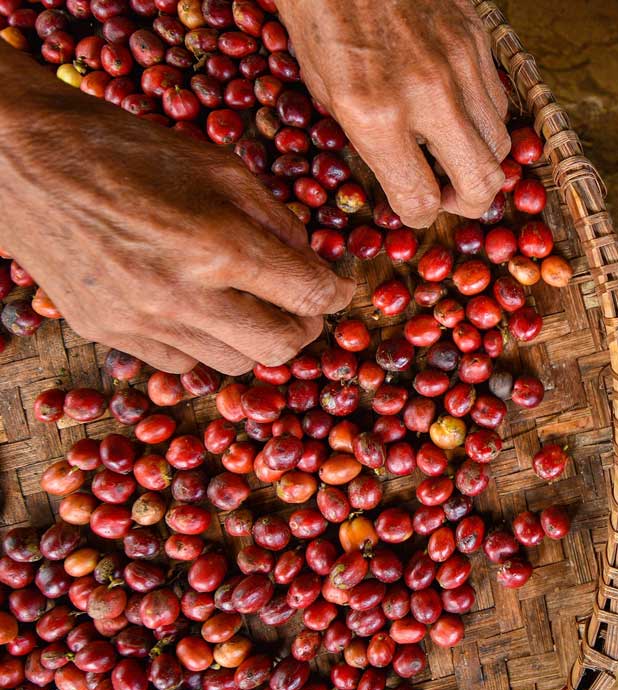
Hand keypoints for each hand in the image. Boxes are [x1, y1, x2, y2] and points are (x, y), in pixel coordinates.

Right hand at [0, 48, 353, 374]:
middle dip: (304, 328)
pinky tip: (200, 311)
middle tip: (302, 306)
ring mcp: (142, 322)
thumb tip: (317, 263)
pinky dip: (204, 345)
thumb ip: (279, 220)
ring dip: (254, 340)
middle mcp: (184, 295)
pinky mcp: (108, 333)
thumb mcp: (221, 169)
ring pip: (234, 364)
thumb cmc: (129, 151)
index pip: (310, 296)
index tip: (339, 288)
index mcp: (220, 246)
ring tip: (250, 306)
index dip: (337, 294)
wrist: (24, 159)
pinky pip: (182, 364)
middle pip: (281, 348)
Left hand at [277, 0, 508, 227]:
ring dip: (480, 159)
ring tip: (455, 155)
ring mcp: (461, 65)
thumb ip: (367, 136)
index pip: (420, 200)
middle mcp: (428, 95)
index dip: (418, 216)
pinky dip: (484, 118)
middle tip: (450, 196)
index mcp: (375, 113)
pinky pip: (498, 100)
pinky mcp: (479, 40)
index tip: (413, 209)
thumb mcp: (324, 85)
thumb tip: (397, 170)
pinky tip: (458, 111)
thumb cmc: (319, 12)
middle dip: (468, 202)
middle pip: (482, 182)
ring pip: (501, 144)